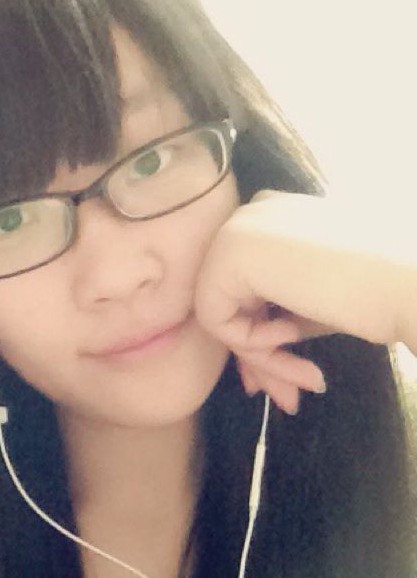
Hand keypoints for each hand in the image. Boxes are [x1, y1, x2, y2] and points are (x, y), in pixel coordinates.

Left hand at [194, 190, 411, 414]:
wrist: (409, 282)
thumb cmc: (371, 294)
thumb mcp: (306, 307)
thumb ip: (269, 322)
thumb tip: (246, 374)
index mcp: (268, 219)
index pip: (243, 288)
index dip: (261, 336)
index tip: (289, 374)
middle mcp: (245, 216)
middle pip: (228, 302)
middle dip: (258, 356)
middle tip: (288, 397)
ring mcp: (233, 229)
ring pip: (220, 314)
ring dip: (261, 357)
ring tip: (303, 380)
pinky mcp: (227, 252)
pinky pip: (216, 319)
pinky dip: (252, 344)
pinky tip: (292, 335)